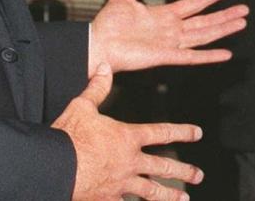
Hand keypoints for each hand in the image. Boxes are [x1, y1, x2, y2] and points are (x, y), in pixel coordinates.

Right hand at [57, 63, 201, 200]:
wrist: (55, 167)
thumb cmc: (69, 137)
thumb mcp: (82, 106)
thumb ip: (97, 88)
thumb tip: (105, 67)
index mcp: (127, 137)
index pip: (161, 132)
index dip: (182, 132)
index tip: (197, 133)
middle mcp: (130, 162)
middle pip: (163, 166)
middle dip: (183, 170)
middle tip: (198, 175)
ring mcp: (121, 183)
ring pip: (151, 191)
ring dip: (169, 194)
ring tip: (183, 198)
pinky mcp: (108, 199)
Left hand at [89, 0, 247, 74]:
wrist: (96, 43)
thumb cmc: (107, 24)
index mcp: (164, 15)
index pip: (194, 4)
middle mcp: (171, 30)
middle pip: (205, 21)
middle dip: (225, 15)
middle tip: (245, 10)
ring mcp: (170, 44)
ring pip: (203, 35)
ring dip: (223, 30)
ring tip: (242, 23)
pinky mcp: (165, 56)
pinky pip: (191, 57)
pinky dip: (209, 55)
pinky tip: (226, 53)